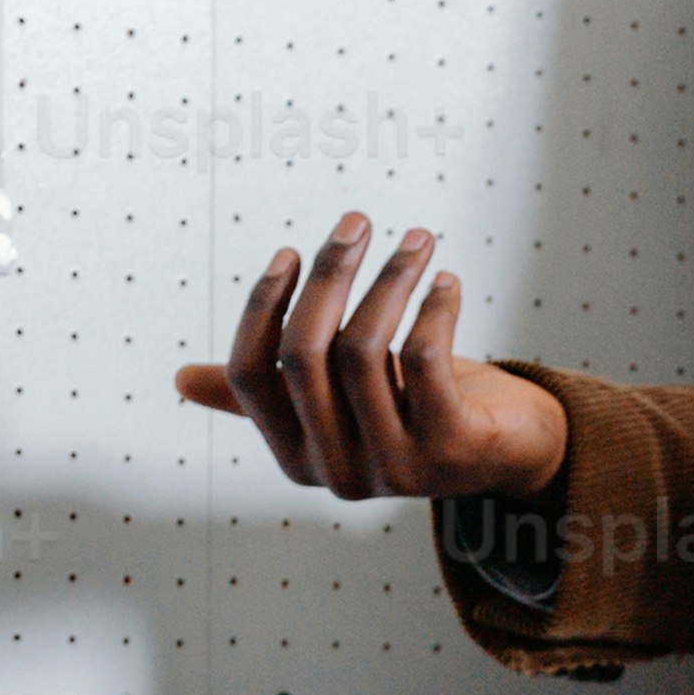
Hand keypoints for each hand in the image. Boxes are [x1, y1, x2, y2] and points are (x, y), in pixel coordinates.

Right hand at [176, 214, 571, 505]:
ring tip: (416, 240)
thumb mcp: (339, 397)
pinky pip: (424, 359)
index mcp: (295, 456)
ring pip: (364, 349)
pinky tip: (445, 282)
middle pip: (304, 354)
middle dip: (328, 275)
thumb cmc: (419, 410)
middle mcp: (336, 471)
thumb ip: (272, 389)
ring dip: (390, 279)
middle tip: (355, 223)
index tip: (293, 253)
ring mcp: (392, 466)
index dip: (262, 307)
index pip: (249, 374)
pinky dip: (434, 308)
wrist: (512, 450)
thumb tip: (181, 381)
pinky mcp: (448, 449)